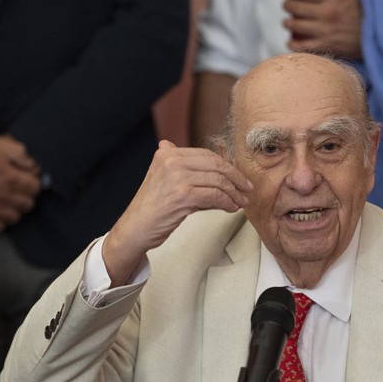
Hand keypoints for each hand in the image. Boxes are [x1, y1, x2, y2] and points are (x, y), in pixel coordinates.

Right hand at [0, 135, 41, 231]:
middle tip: (17, 190)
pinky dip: (0, 221)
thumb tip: (34, 164)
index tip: (27, 180)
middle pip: (28, 204)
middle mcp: (3, 196)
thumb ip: (20, 153)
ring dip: (14, 209)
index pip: (36, 188)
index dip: (32, 183)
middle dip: (25, 196)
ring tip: (7, 201)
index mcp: (10, 178)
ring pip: (15, 217)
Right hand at [103, 140, 253, 286]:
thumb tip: (222, 171)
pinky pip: (215, 196)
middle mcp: (171, 160)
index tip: (239, 178)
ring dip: (234, 193)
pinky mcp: (182, 194)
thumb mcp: (168, 181)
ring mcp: (177, 176)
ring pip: (218, 180)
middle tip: (247, 189)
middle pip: (216, 164)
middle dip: (236, 178)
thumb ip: (189, 171)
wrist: (135, 228)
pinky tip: (231, 208)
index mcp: (168, 154)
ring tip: (240, 201)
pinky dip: (227, 202)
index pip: (207, 155)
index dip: (227, 166)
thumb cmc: (154, 208)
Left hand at [283, 0, 362, 59]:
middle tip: (287, 5)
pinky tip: (290, 42)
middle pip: (296, 7)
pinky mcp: (327, 46)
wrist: (376, 36)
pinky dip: (293, 44)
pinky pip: (302, 46)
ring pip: (296, 25)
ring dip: (288, 22)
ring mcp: (326, 30)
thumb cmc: (362, 14)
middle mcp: (327, 12)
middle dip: (287, 5)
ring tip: (287, 22)